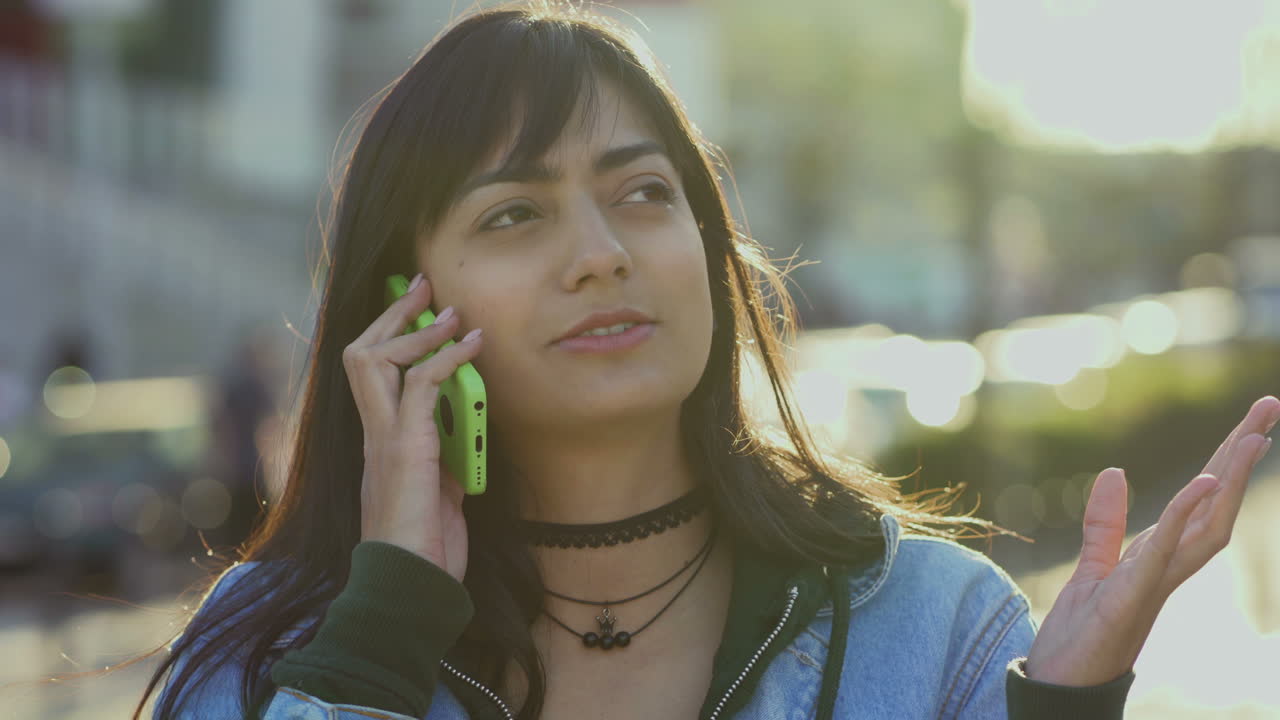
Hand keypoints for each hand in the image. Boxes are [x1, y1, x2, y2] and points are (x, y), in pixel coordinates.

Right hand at [342, 272, 482, 582]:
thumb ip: (443, 460)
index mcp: (380, 443)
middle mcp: (373, 435)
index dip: (389, 335)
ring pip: (376, 361)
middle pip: (362, 354)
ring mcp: (385, 440)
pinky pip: (421, 386)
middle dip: (393, 314)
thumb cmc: (425, 550)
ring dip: (417, 329)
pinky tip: (472, 346)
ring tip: (451, 310)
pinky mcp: (405, 449)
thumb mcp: (440, 494)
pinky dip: (447, 358)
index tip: (417, 306)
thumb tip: (463, 436)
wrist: (412, 586)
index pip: (370, 375)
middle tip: (422, 284)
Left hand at [1024, 395, 1277, 685]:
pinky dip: (1182, 517)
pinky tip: (1204, 484)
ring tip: (1252, 434)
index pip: (1204, 501)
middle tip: (1269, 406)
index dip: (1229, 461)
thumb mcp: (1094, 566)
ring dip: (1229, 479)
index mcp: (1163, 556)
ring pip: (1207, 526)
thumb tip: (1115, 471)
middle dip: (1243, 455)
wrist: (1064, 683)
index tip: (1255, 422)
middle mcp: (1169, 567)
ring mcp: (1156, 583)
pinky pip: (1162, 553)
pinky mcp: (1130, 596)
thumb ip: (1105, 522)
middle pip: (1219, 504)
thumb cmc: (1083, 632)